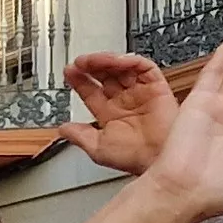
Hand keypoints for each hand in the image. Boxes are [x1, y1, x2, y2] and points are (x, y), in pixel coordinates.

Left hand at [62, 50, 178, 175]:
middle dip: (91, 66)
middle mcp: (125, 101)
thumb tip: (62, 130)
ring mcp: (141, 93)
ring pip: (122, 68)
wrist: (159, 161)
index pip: (91, 91)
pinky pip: (144, 68)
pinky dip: (129, 61)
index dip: (79, 80)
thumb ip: (79, 136)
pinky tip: (115, 61)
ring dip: (106, 61)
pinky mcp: (158, 88)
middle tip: (79, 63)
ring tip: (92, 61)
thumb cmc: (135, 159)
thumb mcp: (98, 148)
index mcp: (111, 114)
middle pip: (106, 75)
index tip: (69, 72)